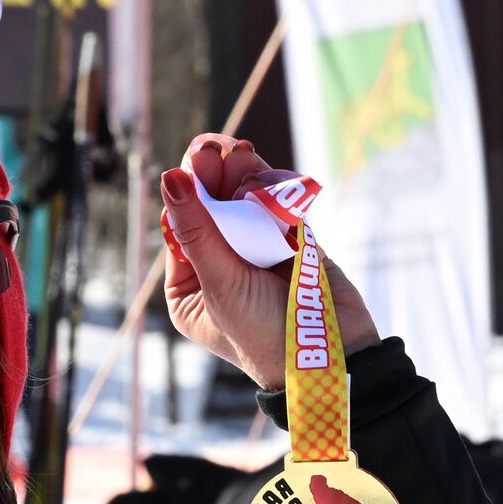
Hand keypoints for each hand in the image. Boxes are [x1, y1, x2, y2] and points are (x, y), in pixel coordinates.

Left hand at [158, 134, 379, 389]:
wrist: (331, 357)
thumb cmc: (261, 332)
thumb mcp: (219, 281)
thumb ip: (197, 228)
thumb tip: (170, 178)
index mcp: (189, 286)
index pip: (181, 227)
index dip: (186, 191)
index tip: (193, 160)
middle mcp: (219, 266)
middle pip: (210, 209)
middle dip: (213, 175)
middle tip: (214, 146)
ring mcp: (256, 253)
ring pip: (244, 203)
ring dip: (242, 176)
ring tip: (241, 154)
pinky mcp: (292, 243)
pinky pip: (276, 207)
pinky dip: (271, 189)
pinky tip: (265, 174)